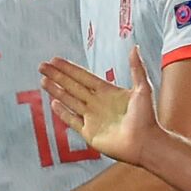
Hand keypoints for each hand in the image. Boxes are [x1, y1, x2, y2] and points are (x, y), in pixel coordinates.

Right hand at [40, 46, 159, 166]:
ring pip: (69, 101)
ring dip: (56, 90)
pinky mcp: (89, 133)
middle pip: (72, 86)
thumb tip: (134, 46)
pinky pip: (72, 120)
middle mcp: (97, 103)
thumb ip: (136, 68)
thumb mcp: (143, 88)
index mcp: (108, 92)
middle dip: (57, 76)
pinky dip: (62, 112)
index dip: (69, 68)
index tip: (55, 59)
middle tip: (42, 66)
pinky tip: (53, 103)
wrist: (146, 143)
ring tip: (43, 80)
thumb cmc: (148, 118)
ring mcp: (92, 118)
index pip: (83, 76)